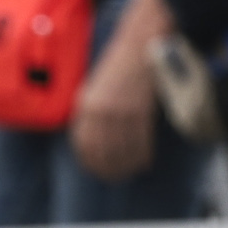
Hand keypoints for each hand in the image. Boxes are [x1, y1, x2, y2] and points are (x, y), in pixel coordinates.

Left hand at [72, 50, 155, 180]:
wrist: (137, 50)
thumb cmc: (114, 69)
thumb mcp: (92, 88)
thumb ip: (89, 112)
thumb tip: (87, 140)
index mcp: (87, 104)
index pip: (84, 143)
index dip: (89, 160)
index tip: (95, 169)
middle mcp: (103, 111)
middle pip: (104, 151)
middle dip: (108, 168)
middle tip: (113, 177)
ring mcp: (124, 113)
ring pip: (124, 151)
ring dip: (126, 166)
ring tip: (128, 173)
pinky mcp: (143, 113)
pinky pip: (142, 143)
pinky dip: (142, 156)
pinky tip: (142, 162)